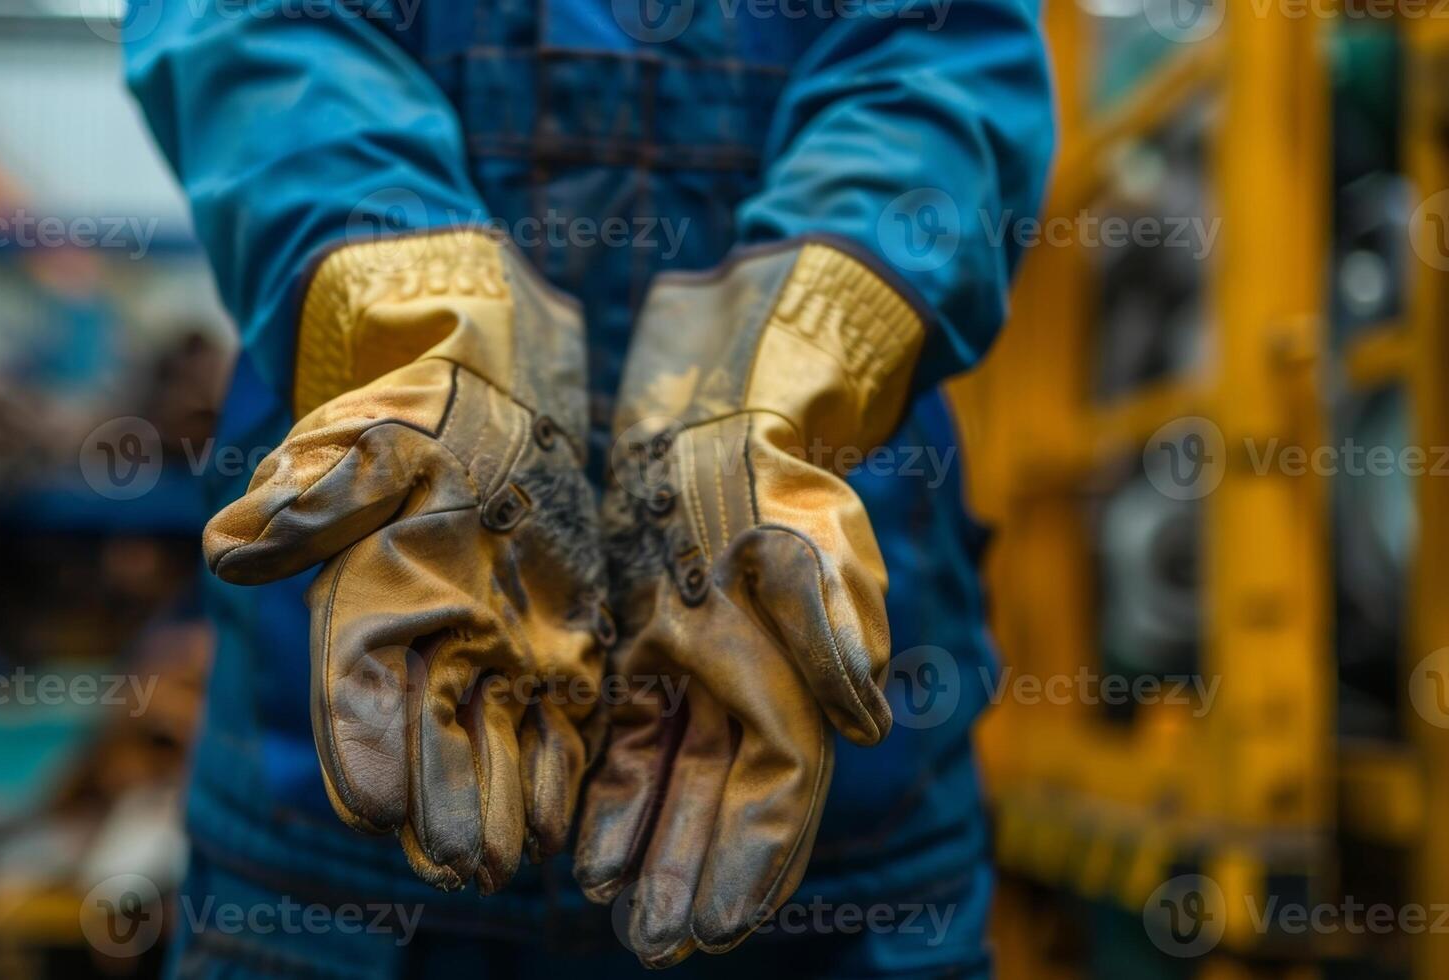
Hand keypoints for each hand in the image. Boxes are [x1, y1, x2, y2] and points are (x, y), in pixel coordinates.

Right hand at [204, 232, 608, 892]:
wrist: (495, 381)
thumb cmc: (415, 405)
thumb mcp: (364, 431)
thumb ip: (310, 493)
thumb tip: (232, 546)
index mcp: (367, 601)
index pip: (355, 691)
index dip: (362, 749)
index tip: (375, 806)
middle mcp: (427, 641)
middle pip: (427, 739)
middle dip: (442, 804)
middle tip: (460, 862)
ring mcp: (491, 647)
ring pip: (490, 742)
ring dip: (499, 803)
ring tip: (514, 859)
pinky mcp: (554, 640)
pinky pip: (553, 718)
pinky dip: (556, 766)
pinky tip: (565, 816)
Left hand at [574, 242, 922, 965]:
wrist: (710, 403)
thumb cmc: (768, 465)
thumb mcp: (807, 530)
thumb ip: (835, 621)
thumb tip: (867, 721)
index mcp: (796, 674)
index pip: (779, 790)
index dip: (751, 860)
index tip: (720, 925)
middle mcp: (745, 689)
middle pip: (718, 804)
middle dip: (692, 877)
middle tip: (660, 948)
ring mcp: (690, 674)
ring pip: (668, 783)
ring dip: (648, 849)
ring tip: (619, 914)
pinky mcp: (637, 652)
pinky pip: (618, 737)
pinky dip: (605, 791)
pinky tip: (581, 845)